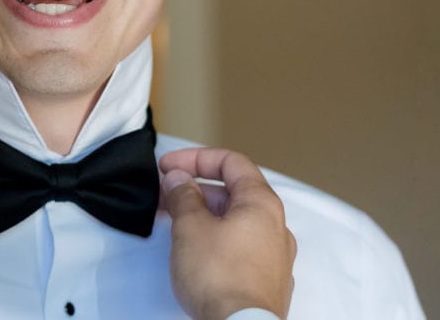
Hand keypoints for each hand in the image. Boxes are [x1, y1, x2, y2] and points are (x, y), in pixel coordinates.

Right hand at [160, 148, 296, 319]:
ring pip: (236, 221)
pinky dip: (216, 238)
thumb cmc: (220, 277)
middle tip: (165, 195)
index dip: (195, 158)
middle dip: (195, 189)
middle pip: (233, 192)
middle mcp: (275, 226)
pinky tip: (196, 251)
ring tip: (174, 224)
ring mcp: (274, 256)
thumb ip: (184, 196)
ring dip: (204, 214)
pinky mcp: (266, 281)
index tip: (168, 167)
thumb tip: (180, 179)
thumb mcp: (190, 226)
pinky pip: (241, 246)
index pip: (231, 162)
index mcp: (262, 204)